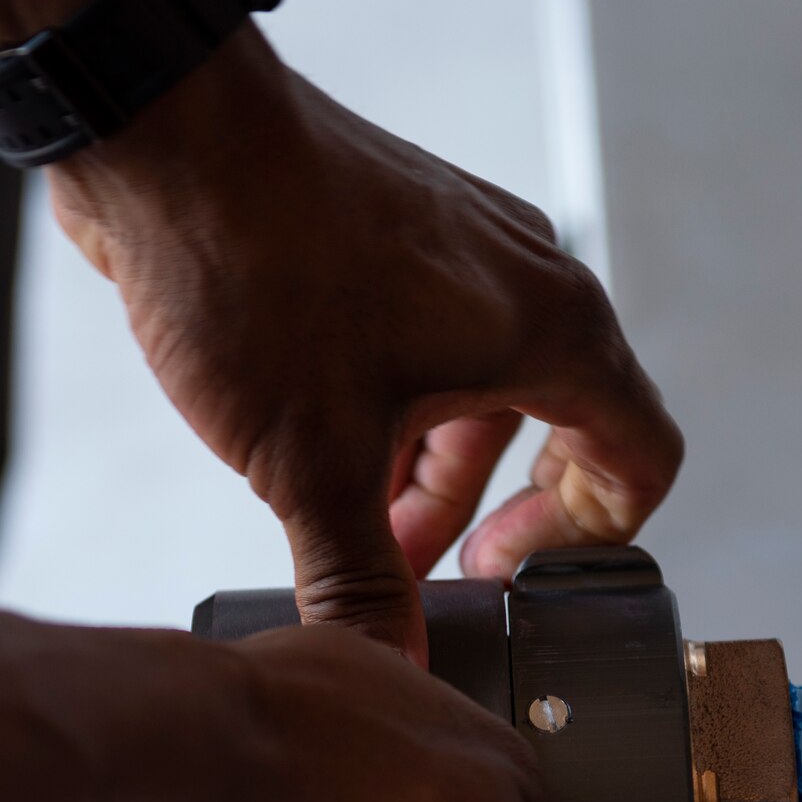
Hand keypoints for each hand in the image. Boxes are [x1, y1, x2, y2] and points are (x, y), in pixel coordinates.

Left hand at [48, 31, 682, 662]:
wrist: (160, 134)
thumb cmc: (258, 264)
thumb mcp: (314, 462)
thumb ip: (362, 581)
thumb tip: (392, 666)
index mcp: (550, 330)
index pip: (641, 457)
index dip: (588, 542)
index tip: (510, 577)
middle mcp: (524, 283)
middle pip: (553, 434)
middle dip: (484, 519)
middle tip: (425, 575)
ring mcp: (459, 254)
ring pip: (478, 394)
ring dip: (426, 475)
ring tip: (351, 533)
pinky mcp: (395, 242)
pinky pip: (427, 348)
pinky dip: (392, 414)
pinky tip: (315, 457)